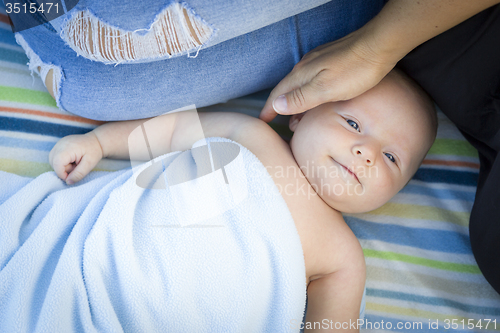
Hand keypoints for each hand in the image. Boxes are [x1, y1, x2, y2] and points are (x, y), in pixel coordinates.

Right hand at [49, 131, 102, 184]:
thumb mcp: (89, 164)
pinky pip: (55, 156)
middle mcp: (60, 144)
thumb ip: (79, 174)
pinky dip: (62, 161)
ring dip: (63, 165)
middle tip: (76, 166)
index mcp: (67, 148)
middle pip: (53, 163)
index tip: (73, 176)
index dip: (62, 174)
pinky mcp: (59, 144)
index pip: (56, 164)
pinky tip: (72, 159)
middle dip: (64, 169)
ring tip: (75, 162)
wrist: (96, 140)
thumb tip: (68, 182)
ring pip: (53, 160)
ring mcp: (58, 143)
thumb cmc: (94, 151)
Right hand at [259, 26, 397, 121]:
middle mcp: (306, 66)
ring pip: (300, 86)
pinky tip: (315, 99)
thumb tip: (276, 105)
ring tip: (298, 118)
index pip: (278, 95)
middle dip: (281, 108)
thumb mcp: (325, 89)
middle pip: (287, 90)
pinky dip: (308, 94)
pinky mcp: (331, 61)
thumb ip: (300, 98)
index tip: (262, 122)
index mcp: (302, 74)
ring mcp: (318, 62)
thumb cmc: (355, 70)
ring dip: (296, 102)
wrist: (380, 45)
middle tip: (281, 125)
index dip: (269, 110)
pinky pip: (311, 81)